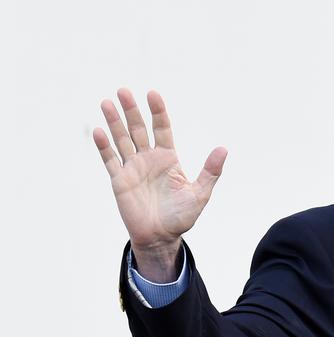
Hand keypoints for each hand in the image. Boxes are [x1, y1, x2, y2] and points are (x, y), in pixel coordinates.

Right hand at [93, 88, 226, 281]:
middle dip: (132, 110)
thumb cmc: (181, 216)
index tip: (153, 94)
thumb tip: (223, 149)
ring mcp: (133, 168)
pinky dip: (104, 146)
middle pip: (139, 129)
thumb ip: (210, 171)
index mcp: (168, 158)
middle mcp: (149, 159)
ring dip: (114, 122)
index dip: (158, 112)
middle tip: (124, 91)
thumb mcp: (200, 193)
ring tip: (107, 102)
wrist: (161, 237)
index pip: (162, 128)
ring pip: (122, 140)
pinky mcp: (120, 181)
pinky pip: (110, 161)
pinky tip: (99, 131)